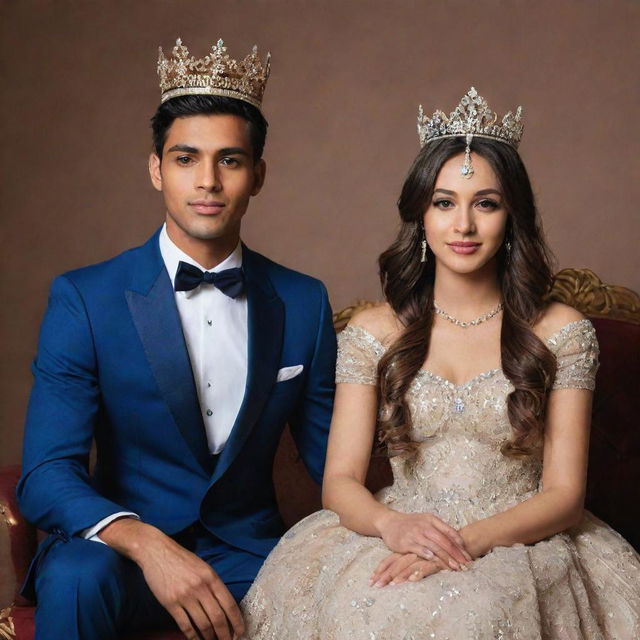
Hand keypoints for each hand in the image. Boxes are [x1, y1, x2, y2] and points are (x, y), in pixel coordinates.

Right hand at [100, 519, 243, 639]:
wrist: (157, 552)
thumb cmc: (182, 559)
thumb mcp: (203, 567)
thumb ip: (213, 584)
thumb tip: (224, 605)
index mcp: (211, 577)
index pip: (229, 603)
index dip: (236, 620)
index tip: (240, 632)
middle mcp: (200, 587)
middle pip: (217, 617)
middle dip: (225, 634)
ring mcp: (185, 596)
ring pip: (202, 624)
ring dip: (209, 637)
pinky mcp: (170, 603)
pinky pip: (185, 625)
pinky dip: (192, 636)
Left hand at [370, 552, 443, 586]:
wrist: (456, 539)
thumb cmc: (436, 549)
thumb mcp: (419, 554)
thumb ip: (409, 562)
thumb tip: (396, 577)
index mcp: (407, 550)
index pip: (390, 560)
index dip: (381, 570)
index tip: (371, 581)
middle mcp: (413, 552)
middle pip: (396, 564)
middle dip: (385, 576)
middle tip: (376, 586)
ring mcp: (423, 555)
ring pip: (408, 566)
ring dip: (399, 576)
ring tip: (391, 585)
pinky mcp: (435, 560)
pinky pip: (425, 567)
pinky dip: (418, 573)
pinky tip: (412, 580)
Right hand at [377, 511, 470, 569]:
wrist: (389, 522)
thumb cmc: (410, 524)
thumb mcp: (425, 521)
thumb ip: (439, 530)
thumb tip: (457, 542)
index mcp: (431, 520)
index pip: (449, 532)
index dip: (460, 544)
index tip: (468, 555)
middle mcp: (424, 526)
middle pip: (444, 541)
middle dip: (456, 554)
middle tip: (465, 565)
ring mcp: (415, 534)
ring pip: (434, 547)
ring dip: (446, 558)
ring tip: (455, 567)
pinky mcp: (406, 542)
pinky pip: (420, 549)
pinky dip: (428, 556)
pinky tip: (435, 562)